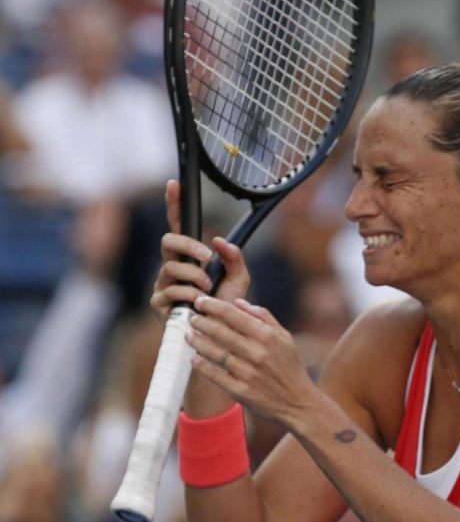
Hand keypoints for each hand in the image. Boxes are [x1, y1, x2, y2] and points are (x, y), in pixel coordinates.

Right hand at [150, 180, 250, 321]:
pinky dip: (189, 294)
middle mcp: (172, 267)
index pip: (180, 226)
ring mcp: (163, 284)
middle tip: (207, 256)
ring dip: (194, 276)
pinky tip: (198, 303)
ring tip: (208, 289)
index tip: (174, 184)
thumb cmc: (226, 308)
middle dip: (188, 245)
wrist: (221, 337)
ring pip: (171, 266)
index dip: (175, 204)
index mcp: (189, 257)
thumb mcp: (239, 280)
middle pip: (168, 240)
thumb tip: (220, 241)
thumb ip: (235, 259)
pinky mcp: (158, 302)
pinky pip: (171, 289)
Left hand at [186, 295, 316, 425]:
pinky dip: (202, 365)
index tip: (200, 301)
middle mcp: (257, 353)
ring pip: (214, 352)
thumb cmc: (290, 367)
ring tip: (189, 336)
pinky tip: (195, 358)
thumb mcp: (285, 337)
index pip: (233, 315)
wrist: (298, 403)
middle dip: (201, 322)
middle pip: (220, 332)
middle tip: (191, 318)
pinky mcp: (240, 391)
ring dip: (198, 342)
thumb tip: (237, 302)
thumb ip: (263, 317)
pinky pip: (215, 375)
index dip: (212, 305)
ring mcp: (248, 373)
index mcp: (268, 337)